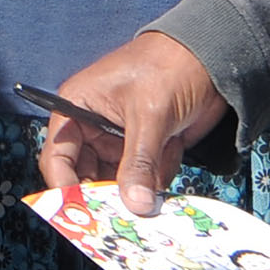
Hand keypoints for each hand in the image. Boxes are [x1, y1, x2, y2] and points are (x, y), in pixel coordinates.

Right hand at [44, 31, 226, 212]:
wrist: (212, 56)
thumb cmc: (169, 67)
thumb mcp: (149, 115)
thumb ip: (139, 163)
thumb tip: (135, 205)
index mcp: (77, 108)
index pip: (57, 157)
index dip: (64, 187)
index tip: (82, 214)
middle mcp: (93, 128)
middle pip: (86, 177)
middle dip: (107, 194)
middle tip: (124, 212)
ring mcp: (119, 140)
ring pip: (118, 183)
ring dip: (139, 184)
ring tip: (157, 170)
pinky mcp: (145, 149)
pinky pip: (144, 178)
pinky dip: (159, 175)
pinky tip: (173, 150)